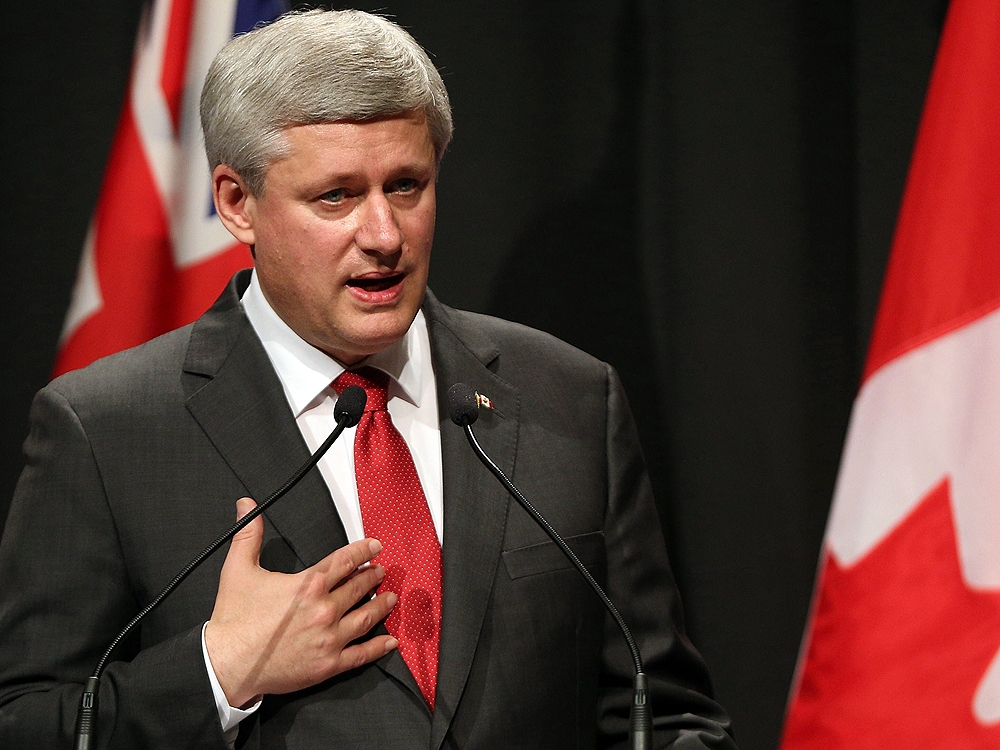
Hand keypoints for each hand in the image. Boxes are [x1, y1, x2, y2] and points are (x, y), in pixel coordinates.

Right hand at [205, 497, 397, 707]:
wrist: (227, 663)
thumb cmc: (234, 619)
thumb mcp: (238, 569)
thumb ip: (247, 534)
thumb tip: (246, 506)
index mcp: (308, 584)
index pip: (345, 561)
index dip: (363, 550)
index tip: (374, 546)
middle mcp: (324, 609)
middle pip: (359, 587)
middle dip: (373, 577)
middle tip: (381, 572)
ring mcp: (329, 637)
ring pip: (366, 617)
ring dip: (381, 605)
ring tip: (390, 598)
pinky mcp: (328, 663)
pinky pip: (361, 654)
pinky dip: (379, 647)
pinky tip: (390, 641)